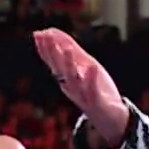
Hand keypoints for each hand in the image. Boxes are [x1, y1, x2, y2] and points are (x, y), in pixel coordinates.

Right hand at [33, 28, 128, 147]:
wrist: (109, 118)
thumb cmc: (95, 89)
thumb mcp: (83, 65)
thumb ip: (70, 49)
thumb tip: (51, 31)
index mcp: (65, 77)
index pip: (52, 61)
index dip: (45, 48)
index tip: (39, 34)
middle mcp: (70, 86)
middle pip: (59, 68)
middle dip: (53, 52)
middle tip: (46, 36)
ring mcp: (82, 94)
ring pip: (73, 79)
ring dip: (69, 64)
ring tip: (68, 49)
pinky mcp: (96, 102)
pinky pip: (93, 90)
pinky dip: (91, 79)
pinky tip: (93, 67)